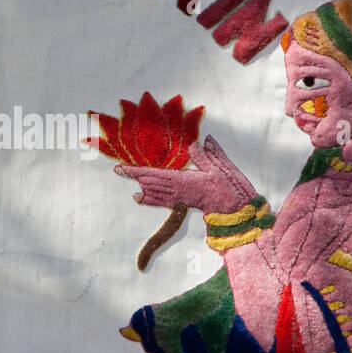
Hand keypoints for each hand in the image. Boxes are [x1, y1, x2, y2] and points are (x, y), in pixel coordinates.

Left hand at [114, 135, 255, 213]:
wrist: (235, 211)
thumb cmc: (229, 188)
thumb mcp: (221, 168)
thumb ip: (207, 156)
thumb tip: (197, 141)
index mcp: (183, 180)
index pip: (154, 174)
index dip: (136, 171)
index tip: (121, 167)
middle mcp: (177, 190)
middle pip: (150, 182)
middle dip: (133, 175)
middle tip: (117, 169)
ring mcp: (178, 198)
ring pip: (153, 192)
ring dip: (139, 184)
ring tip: (126, 178)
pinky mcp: (182, 204)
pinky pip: (161, 202)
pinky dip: (148, 199)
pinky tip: (138, 197)